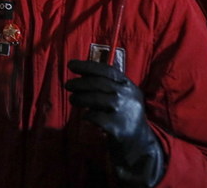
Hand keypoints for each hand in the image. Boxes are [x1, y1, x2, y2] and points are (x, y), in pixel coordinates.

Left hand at [66, 59, 164, 186]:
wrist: (138, 143)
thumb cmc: (124, 115)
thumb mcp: (123, 95)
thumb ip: (107, 84)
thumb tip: (81, 73)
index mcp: (129, 85)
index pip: (107, 70)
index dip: (87, 66)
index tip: (71, 65)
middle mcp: (128, 96)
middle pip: (98, 83)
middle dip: (79, 83)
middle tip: (68, 85)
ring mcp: (123, 111)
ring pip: (94, 98)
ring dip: (79, 98)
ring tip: (73, 99)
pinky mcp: (117, 127)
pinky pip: (95, 117)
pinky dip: (87, 115)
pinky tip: (86, 116)